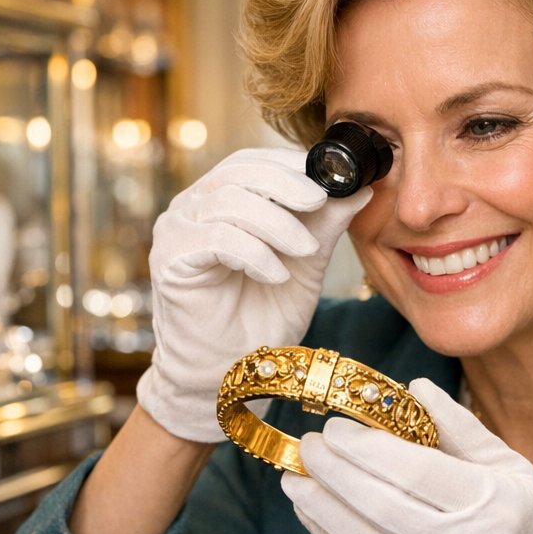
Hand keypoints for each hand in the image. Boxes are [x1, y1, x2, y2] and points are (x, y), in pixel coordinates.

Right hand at [136, 147, 369, 441]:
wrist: (231, 371)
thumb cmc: (263, 317)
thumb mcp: (306, 262)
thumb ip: (326, 224)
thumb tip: (361, 187)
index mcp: (222, 199)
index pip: (252, 162)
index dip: (291, 164)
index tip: (331, 177)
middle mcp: (194, 207)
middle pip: (238, 172)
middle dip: (286, 184)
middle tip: (320, 202)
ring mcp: (177, 230)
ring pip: (229, 202)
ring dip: (276, 223)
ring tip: (304, 251)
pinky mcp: (171, 258)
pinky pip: (216, 238)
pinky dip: (254, 252)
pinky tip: (276, 274)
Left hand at [282, 378, 532, 533]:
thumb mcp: (512, 469)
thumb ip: (459, 428)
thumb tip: (413, 389)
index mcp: (491, 507)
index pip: (416, 472)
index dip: (368, 448)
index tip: (338, 425)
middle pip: (379, 505)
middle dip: (334, 471)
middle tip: (309, 444)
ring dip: (318, 507)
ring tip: (295, 476)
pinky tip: (314, 512)